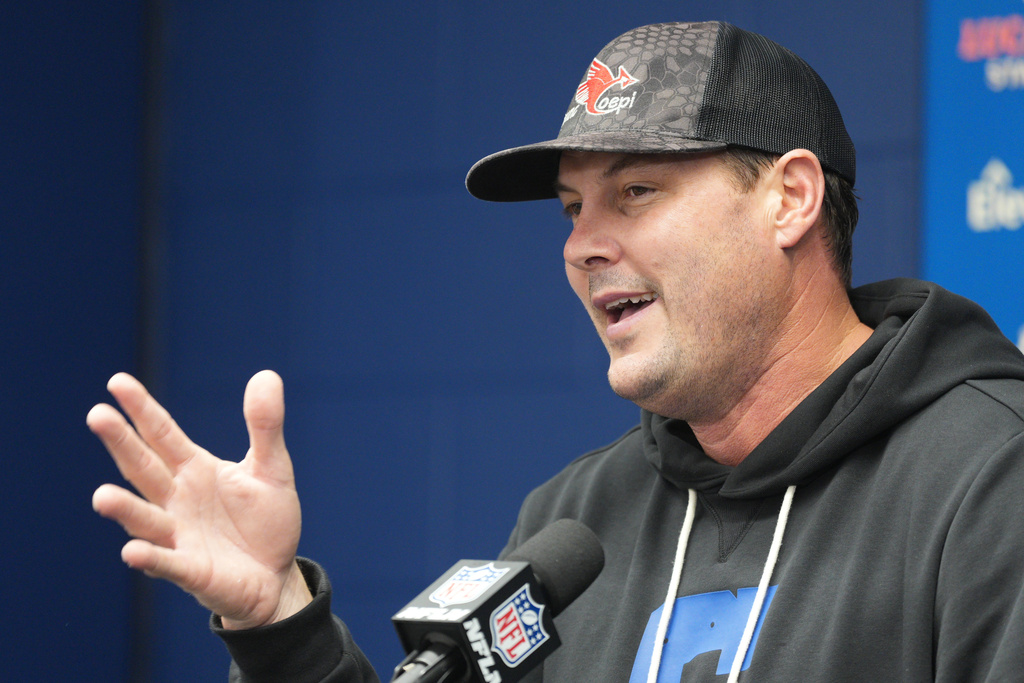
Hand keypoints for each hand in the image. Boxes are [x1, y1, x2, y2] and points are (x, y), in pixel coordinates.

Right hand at [89, 370, 311, 628]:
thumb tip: (266, 375)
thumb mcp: (272, 468)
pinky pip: (168, 564)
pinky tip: (133, 552)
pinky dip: (151, 558)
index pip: (162, 434)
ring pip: (146, 519)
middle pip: (144, 468)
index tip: (117, 381)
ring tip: (101, 497)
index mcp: (194, 470)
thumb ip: (265, 426)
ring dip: (124, 509)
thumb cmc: (266, 521)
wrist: (275, 577)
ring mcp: (179, 536)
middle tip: (97, 416)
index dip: (142, 409)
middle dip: (121, 444)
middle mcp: (177, 500)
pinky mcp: (191, 571)